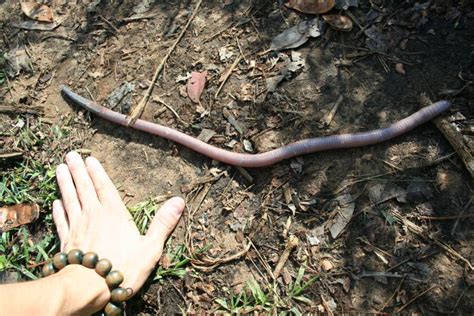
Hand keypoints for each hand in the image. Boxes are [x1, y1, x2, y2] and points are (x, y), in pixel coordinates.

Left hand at [53, 151, 184, 293]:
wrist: (90, 288)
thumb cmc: (124, 268)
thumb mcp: (151, 247)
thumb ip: (163, 223)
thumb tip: (179, 201)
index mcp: (115, 214)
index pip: (104, 188)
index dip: (97, 173)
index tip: (89, 159)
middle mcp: (94, 216)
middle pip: (84, 189)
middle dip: (77, 171)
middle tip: (70, 155)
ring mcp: (78, 228)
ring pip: (70, 200)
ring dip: (65, 184)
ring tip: (60, 169)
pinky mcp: (67, 242)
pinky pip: (62, 222)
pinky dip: (58, 211)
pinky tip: (55, 203)